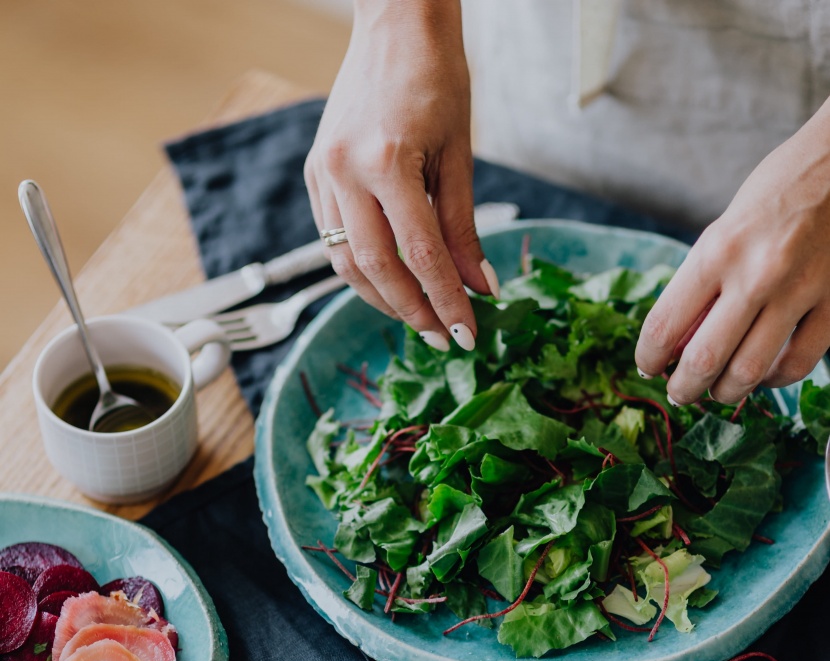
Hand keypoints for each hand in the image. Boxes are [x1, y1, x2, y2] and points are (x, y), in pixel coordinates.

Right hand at [304, 0, 496, 351]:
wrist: (394, 23)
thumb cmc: (436, 77)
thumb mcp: (459, 153)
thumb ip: (463, 226)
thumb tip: (480, 286)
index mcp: (386, 161)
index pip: (420, 255)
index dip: (445, 301)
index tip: (467, 334)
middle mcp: (345, 171)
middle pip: (376, 268)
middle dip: (412, 310)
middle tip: (443, 337)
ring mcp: (323, 173)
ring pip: (346, 262)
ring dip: (384, 298)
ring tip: (420, 316)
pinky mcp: (315, 173)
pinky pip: (334, 238)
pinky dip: (363, 269)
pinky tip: (392, 282)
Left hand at [635, 101, 829, 404]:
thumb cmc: (778, 191)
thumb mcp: (724, 228)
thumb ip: (701, 283)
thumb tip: (676, 343)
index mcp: (717, 250)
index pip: (664, 325)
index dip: (648, 358)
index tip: (648, 367)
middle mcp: (756, 275)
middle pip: (704, 360)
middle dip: (684, 388)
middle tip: (680, 392)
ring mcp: (799, 292)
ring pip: (749, 373)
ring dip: (726, 393)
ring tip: (718, 391)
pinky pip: (797, 364)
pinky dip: (774, 380)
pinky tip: (764, 376)